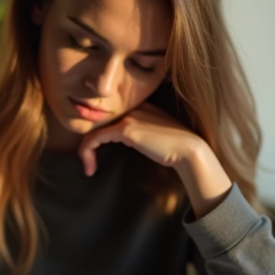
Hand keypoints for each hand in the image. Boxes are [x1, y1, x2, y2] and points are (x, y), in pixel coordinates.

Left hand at [78, 102, 232, 218]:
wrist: (189, 149)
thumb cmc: (174, 148)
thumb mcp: (153, 135)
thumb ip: (139, 133)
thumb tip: (126, 141)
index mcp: (138, 107)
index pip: (109, 117)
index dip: (99, 135)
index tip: (97, 153)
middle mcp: (130, 108)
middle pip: (98, 123)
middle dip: (89, 143)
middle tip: (89, 161)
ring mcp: (127, 117)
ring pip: (93, 130)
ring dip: (86, 151)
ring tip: (88, 167)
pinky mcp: (125, 129)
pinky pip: (95, 138)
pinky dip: (87, 153)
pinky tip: (90, 168)